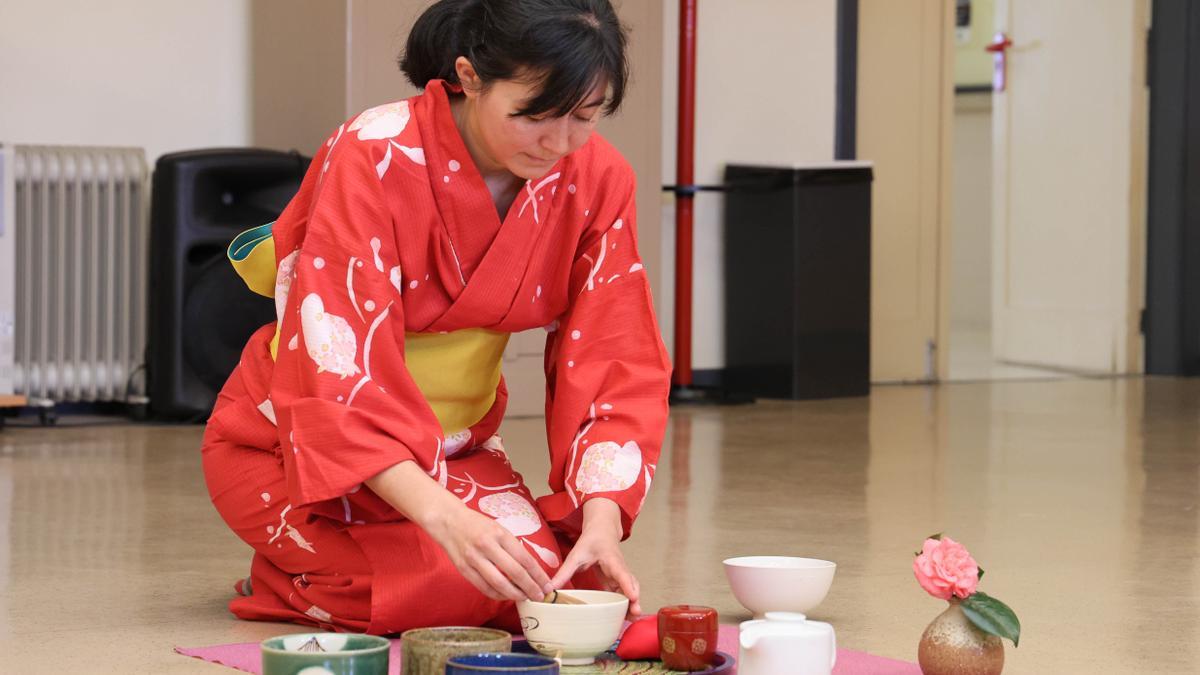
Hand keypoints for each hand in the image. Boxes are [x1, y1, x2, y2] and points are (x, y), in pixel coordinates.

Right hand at [425, 504, 552, 602]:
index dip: (538, 575)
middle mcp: (487, 546)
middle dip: (530, 588)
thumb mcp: (499, 529)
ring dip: (514, 594)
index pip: (525, 559)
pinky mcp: (463, 569)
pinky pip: (484, 587)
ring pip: (499, 584)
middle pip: (514, 573)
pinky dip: (497, 595)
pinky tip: (506, 596)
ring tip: (525, 598)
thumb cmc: (478, 525)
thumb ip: (513, 547)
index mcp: (500, 534)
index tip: (547, 585)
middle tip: (540, 596)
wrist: (449, 521)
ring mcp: (474, 559)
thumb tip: (531, 570)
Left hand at [548, 499, 641, 615]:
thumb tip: (549, 589)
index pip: (622, 573)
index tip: (633, 597)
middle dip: (634, 599)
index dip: (628, 585)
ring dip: (632, 603)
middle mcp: (620, 568)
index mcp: (611, 559)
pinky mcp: (617, 579)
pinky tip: (624, 616)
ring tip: (632, 619)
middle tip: (635, 613)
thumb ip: (564, 572)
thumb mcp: (576, 554)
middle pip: (630, 584)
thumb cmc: (592, 540)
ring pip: (630, 589)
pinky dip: (626, 602)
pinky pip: (624, 592)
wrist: (602, 529)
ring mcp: (620, 574)